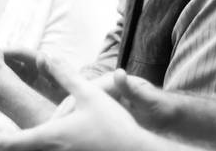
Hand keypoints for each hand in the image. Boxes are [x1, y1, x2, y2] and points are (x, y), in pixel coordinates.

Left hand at [0, 55, 147, 150]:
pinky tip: (55, 139)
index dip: (0, 138)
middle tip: (4, 135)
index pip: (16, 142)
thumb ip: (66, 75)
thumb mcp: (88, 94)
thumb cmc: (112, 122)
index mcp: (52, 135)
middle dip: (15, 142)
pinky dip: (48, 147)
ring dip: (33, 143)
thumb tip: (48, 56)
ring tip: (26, 136)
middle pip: (27, 149)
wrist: (135, 149)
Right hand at [50, 70, 173, 128]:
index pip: (84, 92)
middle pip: (76, 101)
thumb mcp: (149, 101)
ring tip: (51, 136)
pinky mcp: (104, 115)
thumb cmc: (161, 108)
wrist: (168, 115)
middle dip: (61, 115)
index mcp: (112, 84)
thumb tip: (118, 73)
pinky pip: (84, 123)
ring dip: (63, 124)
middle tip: (47, 130)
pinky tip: (65, 141)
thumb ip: (133, 89)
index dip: (69, 106)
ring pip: (77, 113)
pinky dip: (72, 130)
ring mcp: (103, 103)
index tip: (58, 119)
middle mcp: (105, 91)